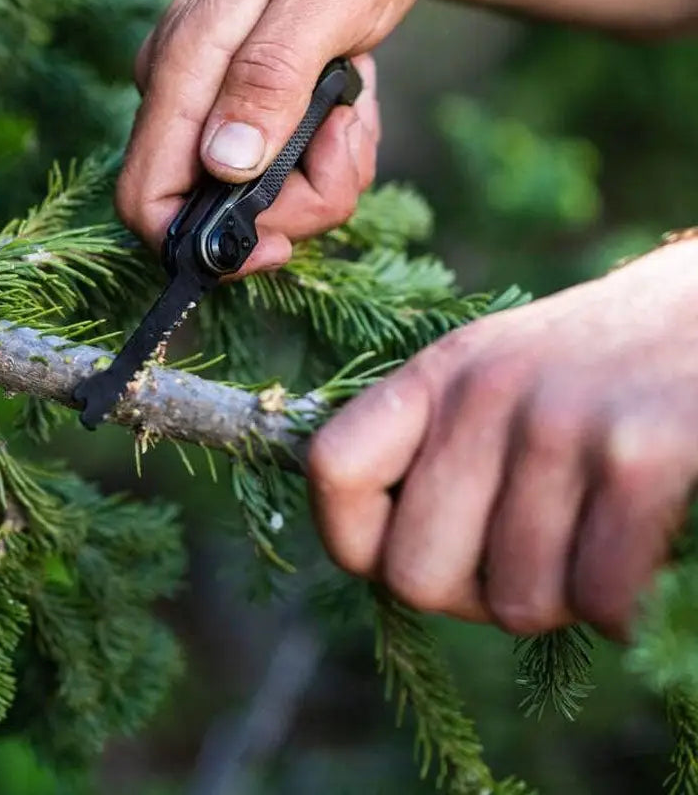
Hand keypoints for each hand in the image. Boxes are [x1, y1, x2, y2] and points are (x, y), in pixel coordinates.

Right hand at [116, 0, 442, 270]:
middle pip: (211, 210)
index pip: (146, 195)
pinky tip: (347, 95)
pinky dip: (324, 149)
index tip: (281, 244)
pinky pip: (278, 162)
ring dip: (322, 170)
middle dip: (298, 198)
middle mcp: (180, 88)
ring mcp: (209, 96)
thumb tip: (221, 167)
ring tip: (352, 99)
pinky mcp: (240, 100)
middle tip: (348, 133)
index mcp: (183, 63)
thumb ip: (269, 79)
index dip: (201, 246)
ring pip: (253, 193)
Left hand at [308, 238, 697, 639]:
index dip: (353, 539)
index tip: (401, 550)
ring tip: (587, 545)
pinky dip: (622, 607)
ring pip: (517, 604)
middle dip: (470, 597)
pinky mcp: (642, 455)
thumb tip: (374, 555)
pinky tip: (637, 556)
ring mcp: (560, 423)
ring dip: (558, 601)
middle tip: (520, 565)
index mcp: (437, 374)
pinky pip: (601, 600)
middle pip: (414, 574)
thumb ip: (431, 444)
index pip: (331, 470)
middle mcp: (485, 392)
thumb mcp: (494, 373)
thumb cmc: (598, 366)